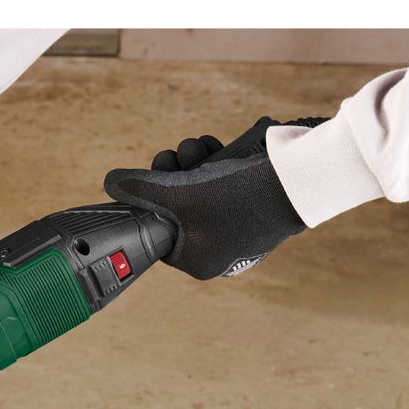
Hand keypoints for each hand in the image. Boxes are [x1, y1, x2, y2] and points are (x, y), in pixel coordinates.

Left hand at [104, 116, 325, 279]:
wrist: (298, 179)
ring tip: (197, 149)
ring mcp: (235, 224)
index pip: (158, 232)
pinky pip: (220, 180)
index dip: (149, 201)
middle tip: (171, 158)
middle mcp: (217, 248)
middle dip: (170, 174)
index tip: (148, 180)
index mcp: (199, 261)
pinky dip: (213, 161)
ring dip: (190, 161)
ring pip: (196, 188)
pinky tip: (214, 147)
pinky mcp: (251, 200)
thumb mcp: (176, 192)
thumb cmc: (235, 195)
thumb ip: (140, 188)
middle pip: (175, 207)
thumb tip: (110, 183)